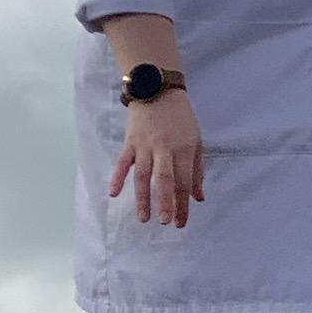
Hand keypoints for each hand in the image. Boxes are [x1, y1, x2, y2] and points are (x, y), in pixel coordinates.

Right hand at [110, 91, 206, 226]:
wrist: (157, 89)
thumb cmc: (181, 117)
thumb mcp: (196, 140)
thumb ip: (197, 170)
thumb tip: (198, 197)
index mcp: (184, 149)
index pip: (184, 181)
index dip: (183, 204)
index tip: (181, 223)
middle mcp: (165, 149)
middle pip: (164, 179)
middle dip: (165, 203)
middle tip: (164, 222)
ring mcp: (145, 145)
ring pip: (142, 175)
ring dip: (142, 197)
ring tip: (143, 218)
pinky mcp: (130, 141)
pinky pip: (122, 162)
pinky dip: (117, 177)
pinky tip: (113, 193)